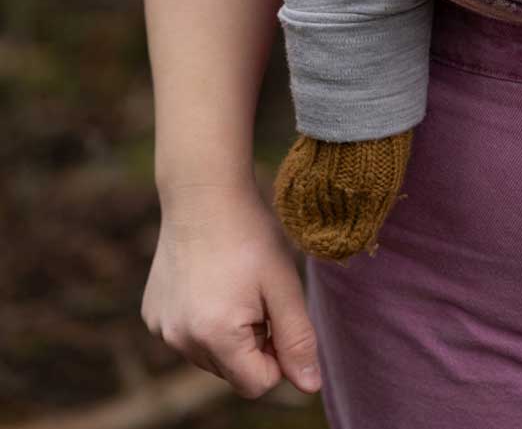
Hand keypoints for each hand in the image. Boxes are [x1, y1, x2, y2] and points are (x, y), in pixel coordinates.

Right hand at [142, 180, 322, 399]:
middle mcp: (181, 341)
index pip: (258, 384)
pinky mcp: (152, 314)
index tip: (278, 315)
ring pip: (210, 356)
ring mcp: (162, 329)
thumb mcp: (284, 284)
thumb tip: (310, 387)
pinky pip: (188, 335)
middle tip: (255, 293)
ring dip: (228, 333)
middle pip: (233, 371)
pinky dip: (203, 319)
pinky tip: (208, 280)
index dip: (278, 355)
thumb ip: (298, 339)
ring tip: (232, 284)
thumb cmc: (250, 236)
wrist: (203, 194)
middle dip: (253, 342)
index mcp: (216, 337)